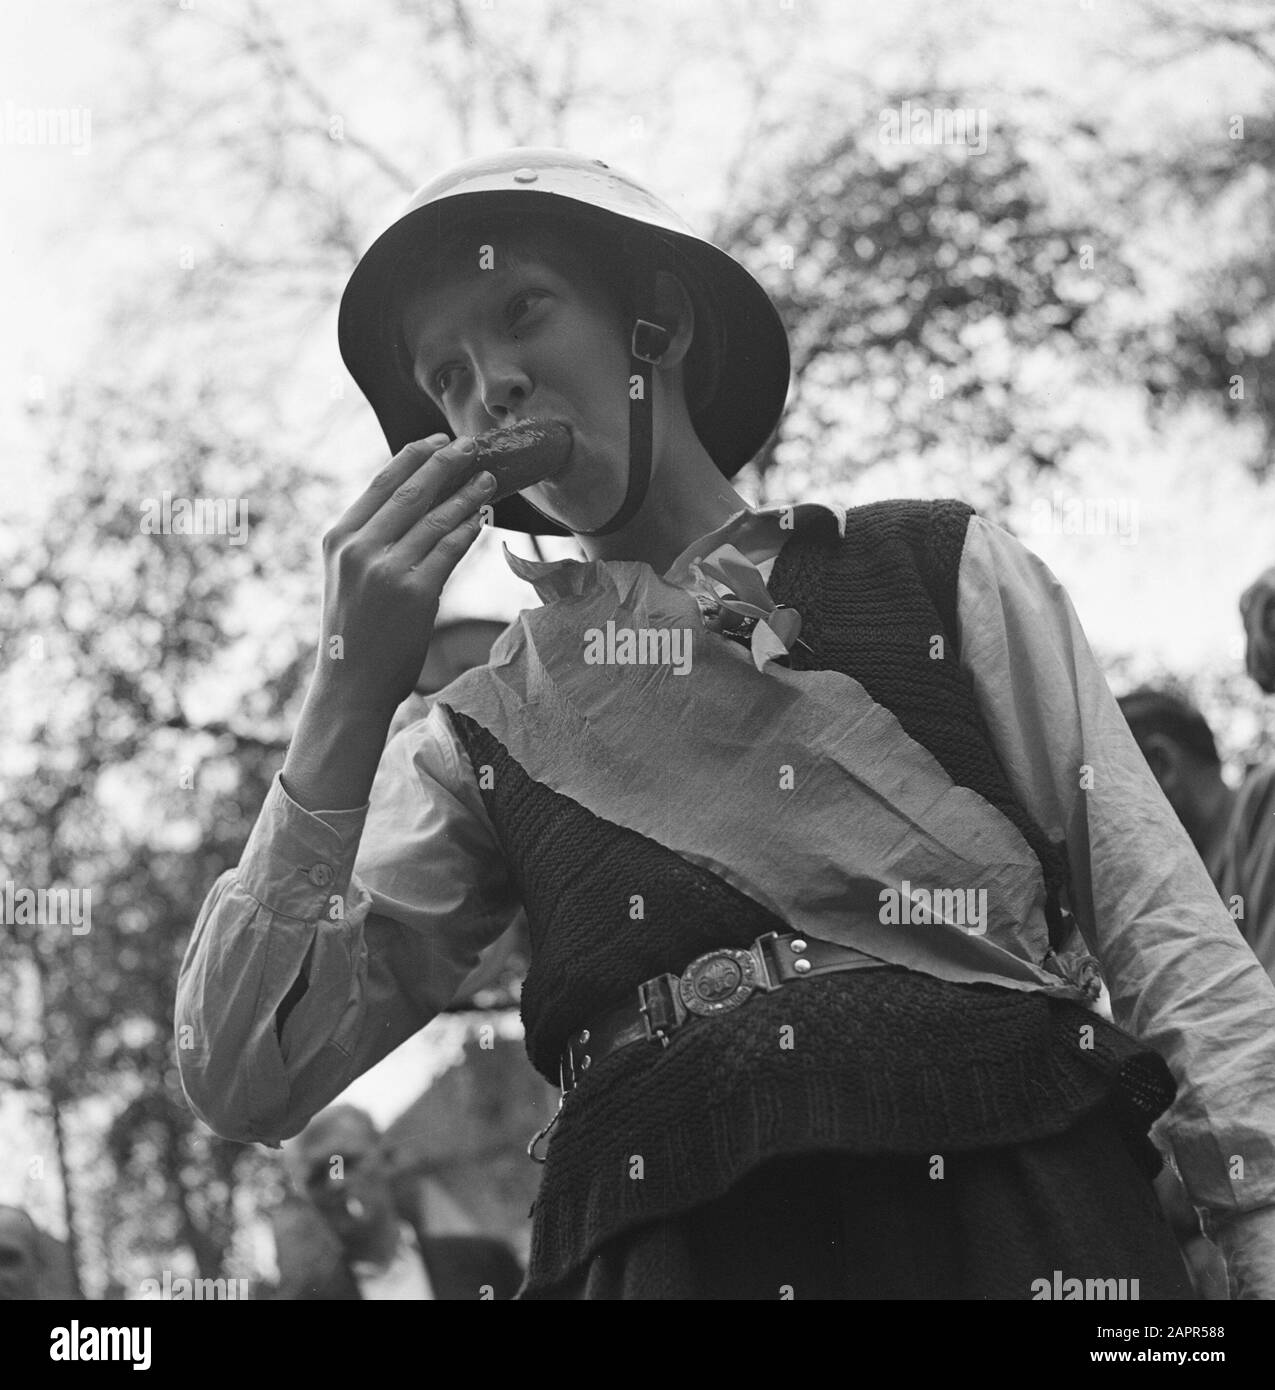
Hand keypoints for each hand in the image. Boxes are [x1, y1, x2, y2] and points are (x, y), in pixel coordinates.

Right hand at [314, 432, 495, 716]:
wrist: (350, 685)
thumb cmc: (355, 633)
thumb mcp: (347, 577)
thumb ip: (370, 541)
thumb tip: (414, 503)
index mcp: (338, 539)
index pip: (380, 484)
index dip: (412, 456)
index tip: (437, 440)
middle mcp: (359, 548)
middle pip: (410, 491)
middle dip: (445, 463)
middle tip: (472, 444)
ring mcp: (386, 570)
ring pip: (434, 518)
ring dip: (466, 493)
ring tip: (489, 476)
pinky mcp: (415, 593)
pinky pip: (450, 549)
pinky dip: (469, 527)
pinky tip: (484, 514)